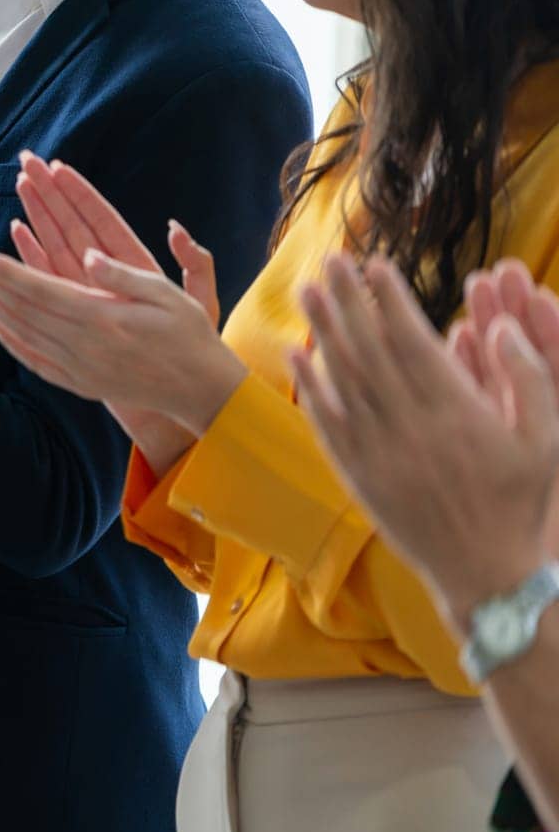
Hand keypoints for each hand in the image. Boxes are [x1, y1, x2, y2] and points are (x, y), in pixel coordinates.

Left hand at [7, 151, 222, 468]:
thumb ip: (123, 276)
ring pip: (22, 331)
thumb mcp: (167, 295)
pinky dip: (9, 339)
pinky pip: (34, 359)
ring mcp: (77, 368)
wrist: (200, 391)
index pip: (37, 287)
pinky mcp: (79, 383)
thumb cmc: (189, 335)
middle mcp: (82, 345)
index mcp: (101, 318)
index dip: (1, 268)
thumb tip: (88, 256)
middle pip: (20, 307)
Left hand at [290, 254, 558, 633]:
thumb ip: (528, 377)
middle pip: (367, 349)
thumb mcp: (546, 439)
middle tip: (328, 259)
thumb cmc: (519, 502)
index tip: (375, 264)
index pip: (412, 340)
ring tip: (305, 289)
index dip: (390, 299)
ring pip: (341, 379)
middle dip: (347, 300)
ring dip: (321, 330)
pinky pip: (325, 422)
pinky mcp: (356, 474)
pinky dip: (310, 385)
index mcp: (455, 412)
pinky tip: (297, 353)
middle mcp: (408, 426)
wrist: (483, 572)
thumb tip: (495, 326)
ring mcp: (376, 451)